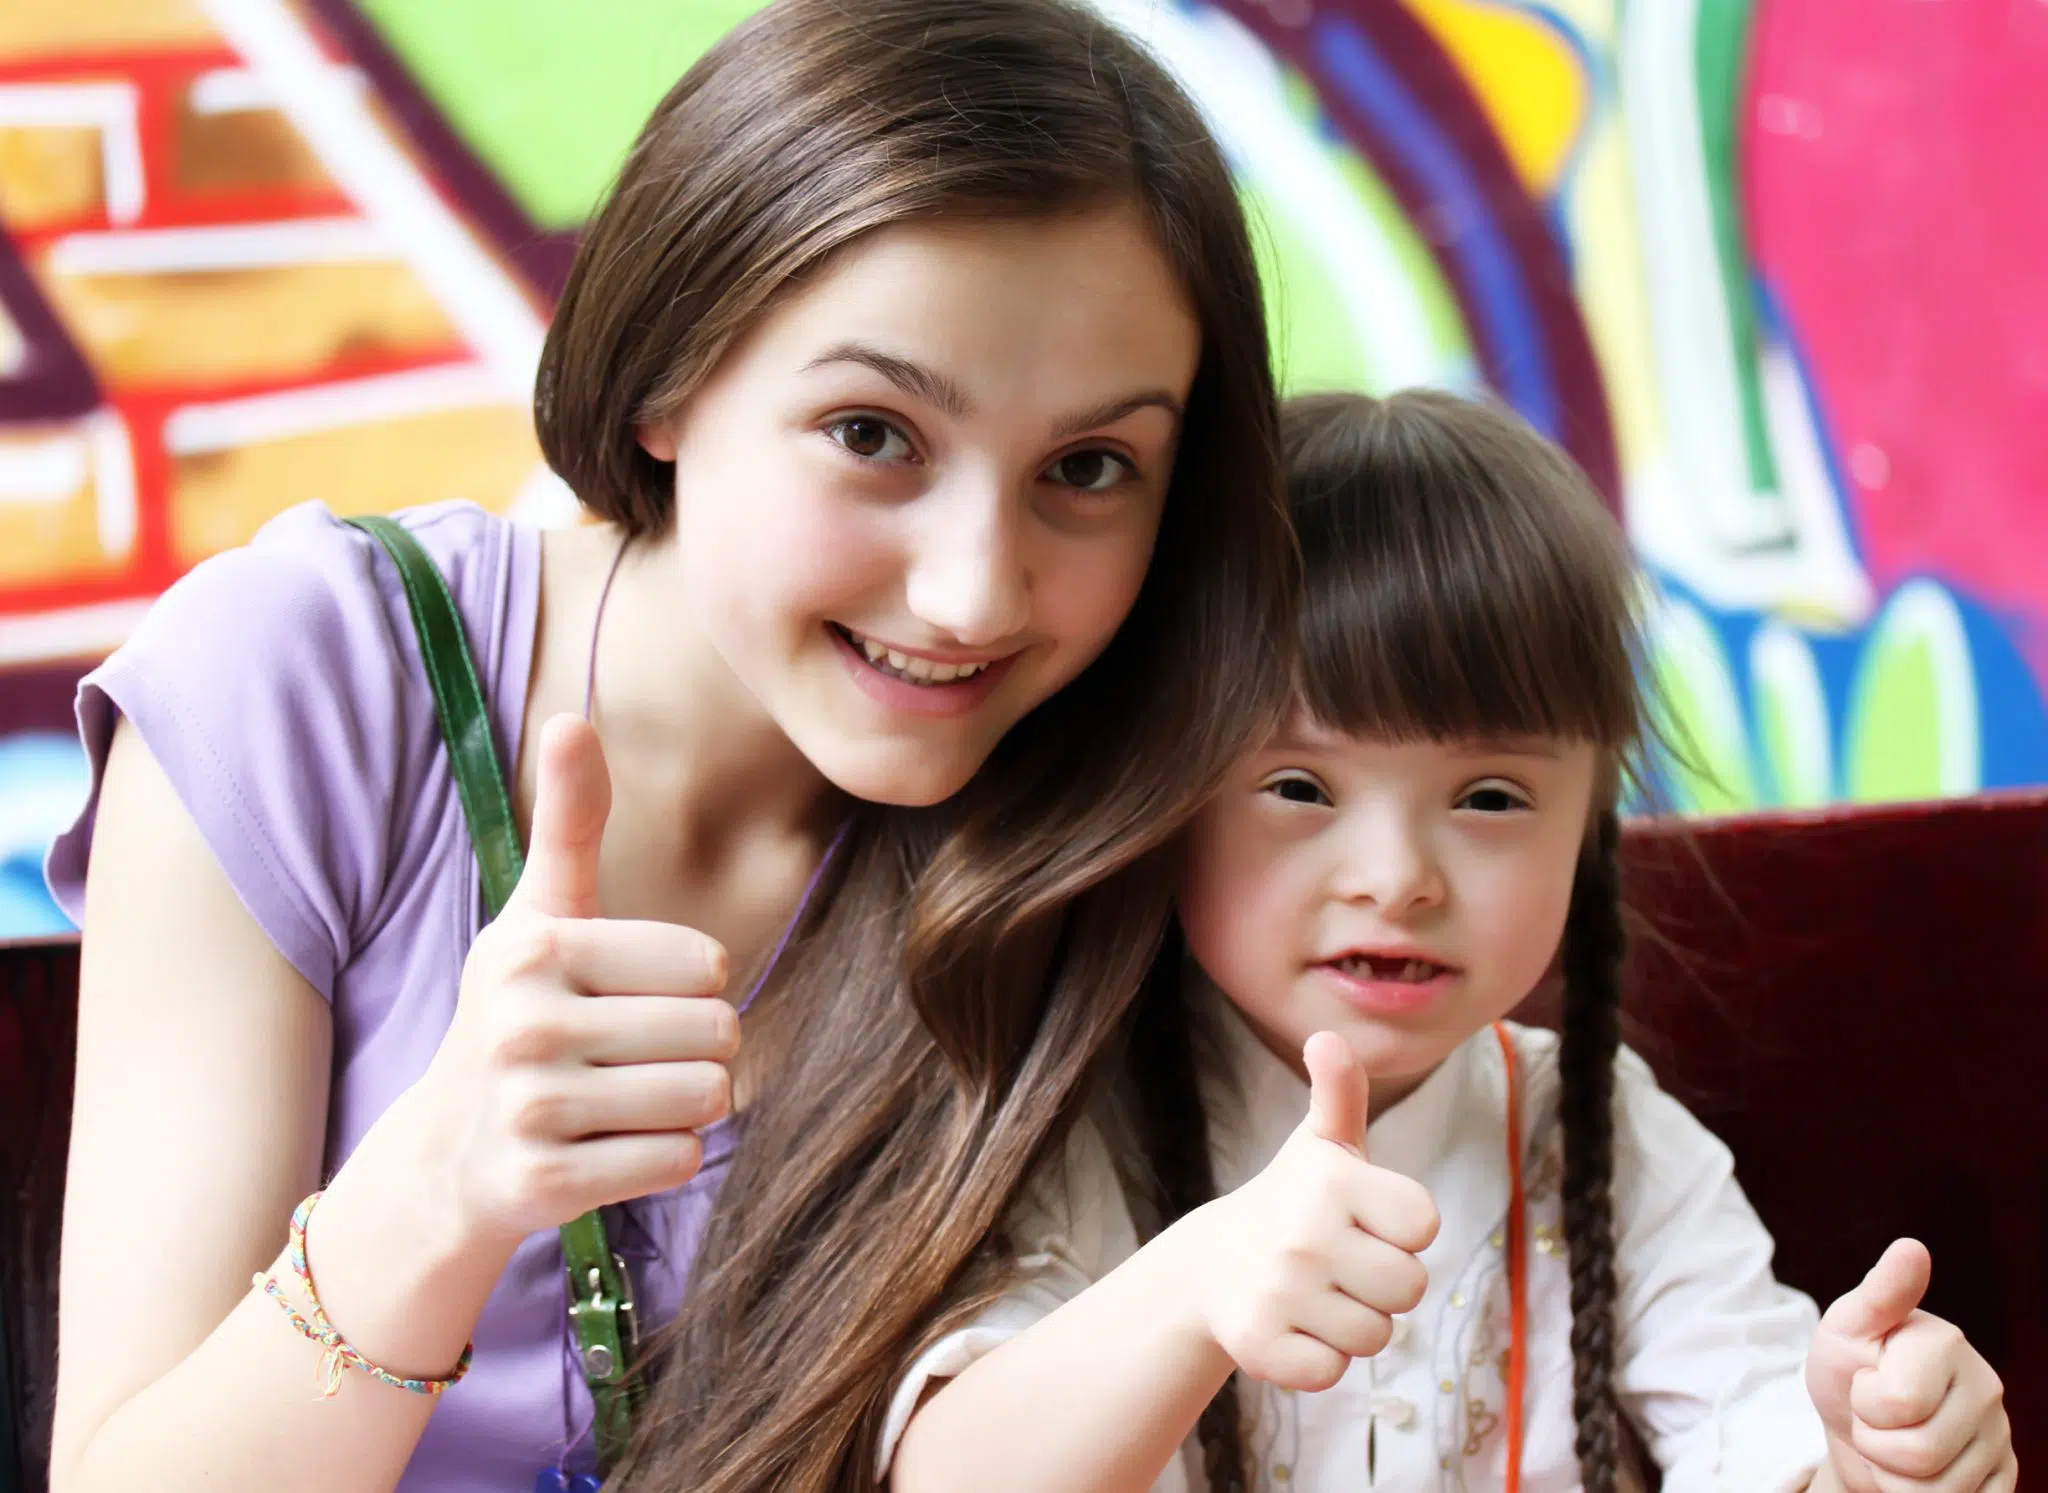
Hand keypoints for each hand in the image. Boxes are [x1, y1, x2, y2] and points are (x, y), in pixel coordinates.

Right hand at [413, 714, 734, 1249]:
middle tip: (636, 1056)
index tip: (634, 995)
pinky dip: (667, 1156)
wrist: (447, 1152)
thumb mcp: (540, 913)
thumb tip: (570, 716)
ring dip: (689, 1103)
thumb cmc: (521, 1011)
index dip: (694, 985)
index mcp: (534, 948)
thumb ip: (571, 821)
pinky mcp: (543, 1185)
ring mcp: (529, 1110)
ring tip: (629, 1099)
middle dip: (699, 1048)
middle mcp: (524, 1026)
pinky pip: (679, 1160)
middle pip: (717, 1033)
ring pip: (705, 1099)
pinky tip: (612, 1146)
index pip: (708, 965)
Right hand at [1174, 1031, 1438, 1391]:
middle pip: (1409, 1287)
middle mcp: (1304, 1233)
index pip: (1424, 1226)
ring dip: (1352, 1322)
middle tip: (1341, 1263)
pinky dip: (1319, 1358)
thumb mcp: (1322, 1145)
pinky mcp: (1260, 1346)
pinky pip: (1332, 1371)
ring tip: (1316, 1294)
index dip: (1401, 1229)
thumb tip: (1326, 1035)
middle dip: (1382, 1283)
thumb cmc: (1293, 1202)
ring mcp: (1280, 1292)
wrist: (1211, 1266)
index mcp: (1332, 1180)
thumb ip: (1340, 1091)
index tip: (1364, 1219)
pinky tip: (1295, 1328)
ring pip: (1375, 1335)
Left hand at [1808, 1239, 2014, 1490]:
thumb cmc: (1849, 1368)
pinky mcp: (2002, 1478)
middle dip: (1874, 1443)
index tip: (1864, 1380)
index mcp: (1947, 1344)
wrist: (1856, 1421)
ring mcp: (1999, 1437)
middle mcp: (1986, 1388)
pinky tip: (1918, 1473)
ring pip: (1935, 1491)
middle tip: (1873, 1419)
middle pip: (1916, 1454)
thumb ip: (1880, 1294)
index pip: (1896, 1403)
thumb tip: (1912, 1248)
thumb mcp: (1847, 1327)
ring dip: (1893, 1476)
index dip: (1863, 1402)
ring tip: (1891, 1443)